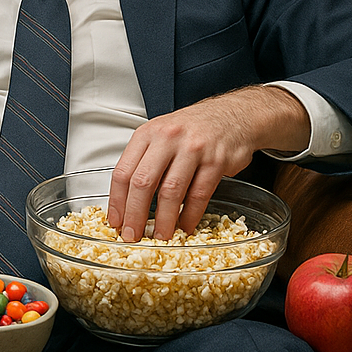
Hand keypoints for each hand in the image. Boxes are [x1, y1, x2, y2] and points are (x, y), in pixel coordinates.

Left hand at [107, 85, 309, 241]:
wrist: (235, 115)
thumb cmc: (194, 129)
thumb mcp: (162, 134)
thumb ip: (144, 161)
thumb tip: (127, 202)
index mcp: (147, 134)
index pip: (123, 171)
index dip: (117, 201)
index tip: (116, 221)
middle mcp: (167, 138)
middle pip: (143, 183)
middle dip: (135, 215)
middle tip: (132, 235)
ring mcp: (193, 149)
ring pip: (171, 192)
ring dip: (164, 220)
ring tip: (160, 236)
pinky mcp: (216, 161)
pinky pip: (198, 195)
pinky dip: (190, 215)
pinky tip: (185, 226)